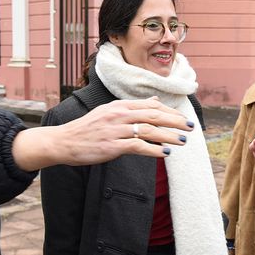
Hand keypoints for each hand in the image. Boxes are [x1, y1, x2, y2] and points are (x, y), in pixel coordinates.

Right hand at [12, 97, 192, 169]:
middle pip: (154, 116)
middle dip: (175, 121)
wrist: (63, 141)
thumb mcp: (109, 111)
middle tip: (190, 127)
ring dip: (169, 136)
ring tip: (183, 141)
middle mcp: (119, 115)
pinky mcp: (112, 146)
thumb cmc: (88, 128)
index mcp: (119, 106)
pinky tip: (165, 153)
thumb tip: (155, 101)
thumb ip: (133, 107)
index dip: (170, 112)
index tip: (183, 118)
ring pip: (149, 131)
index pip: (151, 105)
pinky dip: (153, 150)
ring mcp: (115, 130)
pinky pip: (138, 147)